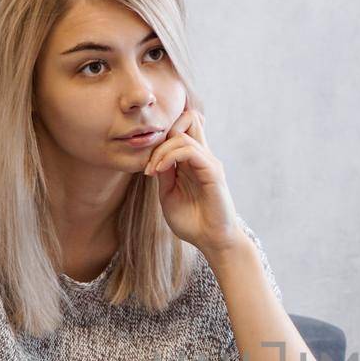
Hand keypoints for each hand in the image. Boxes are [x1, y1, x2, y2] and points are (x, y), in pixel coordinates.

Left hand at [143, 106, 244, 255]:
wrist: (212, 241)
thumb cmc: (192, 222)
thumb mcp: (168, 195)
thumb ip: (163, 174)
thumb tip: (154, 156)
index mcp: (193, 162)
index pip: (182, 129)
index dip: (160, 137)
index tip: (146, 165)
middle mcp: (203, 157)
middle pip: (188, 119)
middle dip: (162, 134)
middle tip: (149, 161)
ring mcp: (209, 162)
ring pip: (182, 135)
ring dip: (160, 150)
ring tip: (151, 170)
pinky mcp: (212, 171)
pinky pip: (189, 150)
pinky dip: (170, 156)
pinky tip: (159, 171)